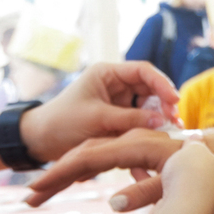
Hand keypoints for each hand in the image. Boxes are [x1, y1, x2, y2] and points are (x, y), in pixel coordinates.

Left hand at [19, 62, 176, 162]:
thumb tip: (161, 121)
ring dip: (160, 119)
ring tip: (170, 133)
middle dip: (164, 104)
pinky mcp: (120, 121)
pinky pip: (141, 123)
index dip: (162, 84)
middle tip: (174, 122)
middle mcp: (117, 86)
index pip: (143, 72)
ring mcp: (120, 103)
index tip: (174, 100)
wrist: (40, 142)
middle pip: (151, 90)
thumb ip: (129, 119)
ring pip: (150, 108)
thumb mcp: (97, 119)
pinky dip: (149, 132)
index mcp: (108, 74)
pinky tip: (158, 142)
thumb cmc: (62, 123)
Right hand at [24, 127, 176, 207]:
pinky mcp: (134, 157)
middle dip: (55, 177)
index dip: (63, 173)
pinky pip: (100, 164)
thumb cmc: (212, 163)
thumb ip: (146, 191)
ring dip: (62, 178)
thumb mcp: (180, 179)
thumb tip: (114, 203)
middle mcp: (130, 142)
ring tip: (34, 196)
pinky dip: (80, 175)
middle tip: (29, 197)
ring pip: (88, 160)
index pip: (91, 157)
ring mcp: (131, 149)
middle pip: (82, 158)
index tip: (38, 189)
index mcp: (137, 144)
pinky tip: (62, 187)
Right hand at [154, 140, 213, 213]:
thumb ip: (195, 144)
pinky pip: (196, 208)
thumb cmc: (194, 174)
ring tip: (184, 182)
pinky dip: (188, 203)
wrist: (183, 211)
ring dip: (201, 190)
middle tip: (204, 167)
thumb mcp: (193, 149)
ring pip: (213, 196)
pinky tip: (175, 197)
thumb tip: (196, 139)